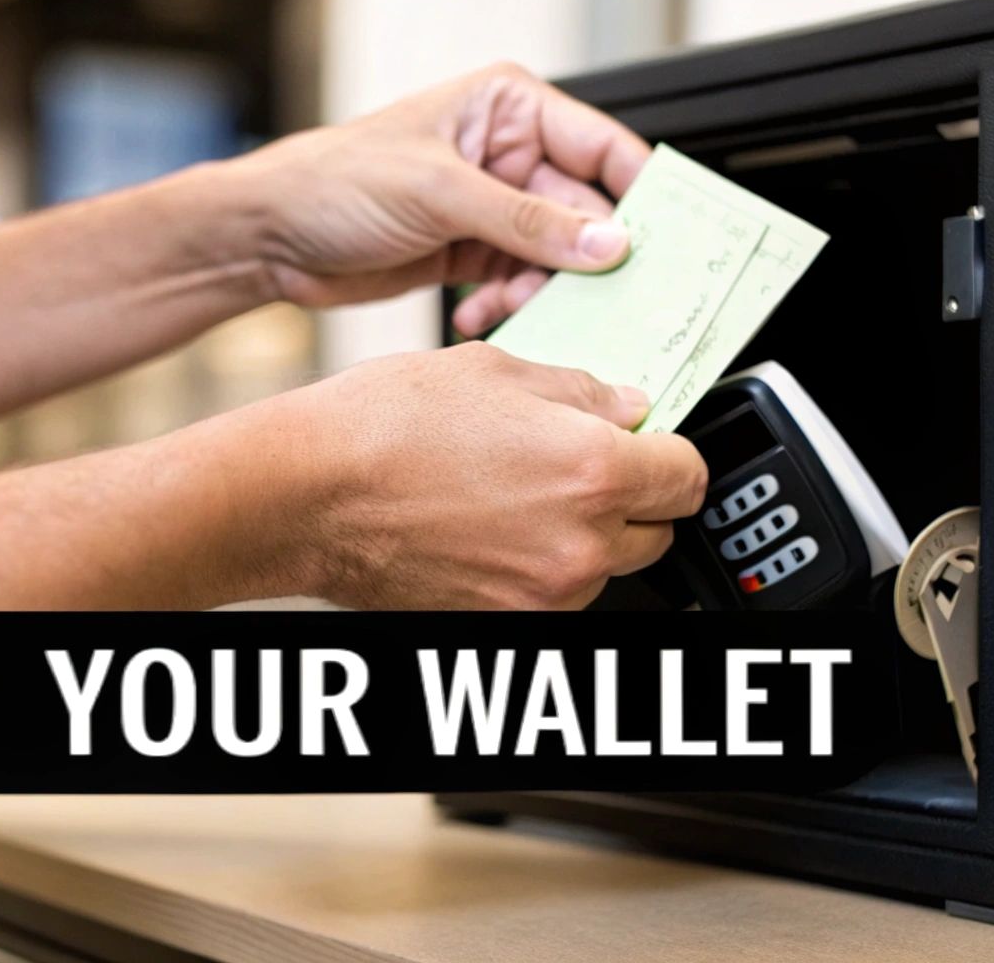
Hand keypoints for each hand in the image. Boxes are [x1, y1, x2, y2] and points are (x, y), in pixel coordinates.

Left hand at [236, 62, 650, 335]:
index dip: (640, 196)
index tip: (669, 244)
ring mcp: (492, 208)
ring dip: (544, 292)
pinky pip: (519, 286)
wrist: (270, 236)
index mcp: (510, 109)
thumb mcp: (440, 194)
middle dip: (590, 260)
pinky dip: (508, 308)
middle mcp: (509, 155)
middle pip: (588, 214)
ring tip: (516, 310)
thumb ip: (528, 222)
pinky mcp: (472, 254)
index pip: (603, 148)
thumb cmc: (335, 182)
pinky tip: (478, 316)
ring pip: (557, 260)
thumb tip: (607, 242)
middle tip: (607, 300)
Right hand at [278, 342, 706, 608]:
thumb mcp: (495, 371)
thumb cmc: (381, 428)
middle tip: (578, 465)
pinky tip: (489, 528)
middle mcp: (579, 545)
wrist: (305, 494)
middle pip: (656, 532)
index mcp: (594, 471)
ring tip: (515, 494)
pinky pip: (550, 595)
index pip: (688, 476)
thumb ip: (581, 392)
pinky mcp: (503, 623)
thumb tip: (625, 407)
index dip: (671, 453)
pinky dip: (536, 567)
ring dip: (582, 535)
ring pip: (603, 568)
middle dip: (632, 497)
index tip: (652, 445)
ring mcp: (541, 595)